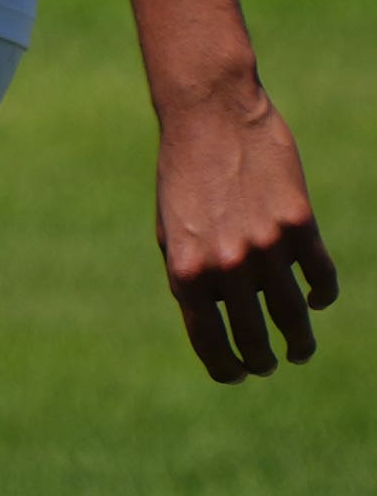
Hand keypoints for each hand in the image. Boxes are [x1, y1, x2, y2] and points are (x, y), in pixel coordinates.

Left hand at [153, 76, 332, 379]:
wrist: (210, 119)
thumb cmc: (183, 176)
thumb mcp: (172, 232)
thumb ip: (192, 274)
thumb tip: (215, 315)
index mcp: (185, 272)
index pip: (208, 339)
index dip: (224, 366)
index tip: (235, 376)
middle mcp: (226, 265)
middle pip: (253, 334)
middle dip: (261, 359)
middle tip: (268, 366)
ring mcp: (265, 246)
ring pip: (293, 313)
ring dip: (298, 341)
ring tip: (299, 352)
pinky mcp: (300, 224)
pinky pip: (320, 275)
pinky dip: (322, 295)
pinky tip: (318, 302)